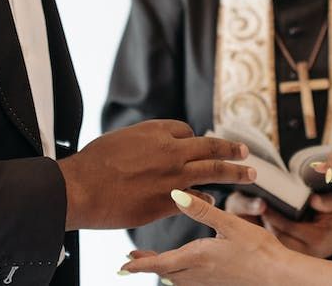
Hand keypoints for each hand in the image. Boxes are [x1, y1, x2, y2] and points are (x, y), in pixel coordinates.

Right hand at [58, 120, 254, 229]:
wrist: (81, 189)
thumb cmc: (94, 164)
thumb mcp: (121, 139)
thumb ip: (144, 142)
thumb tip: (155, 148)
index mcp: (156, 131)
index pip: (187, 131)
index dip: (192, 140)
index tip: (195, 146)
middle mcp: (170, 151)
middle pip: (211, 147)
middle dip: (231, 149)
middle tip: (246, 152)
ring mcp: (172, 177)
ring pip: (213, 171)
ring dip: (235, 172)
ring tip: (250, 174)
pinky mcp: (168, 201)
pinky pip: (197, 198)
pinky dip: (207, 199)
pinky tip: (212, 201)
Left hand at [122, 190, 296, 285]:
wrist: (279, 276)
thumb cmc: (258, 250)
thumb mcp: (229, 224)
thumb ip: (201, 210)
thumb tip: (175, 195)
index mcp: (197, 257)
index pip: (159, 263)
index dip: (140, 264)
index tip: (123, 265)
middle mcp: (198, 274)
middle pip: (165, 272)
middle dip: (148, 266)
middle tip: (132, 260)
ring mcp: (208, 283)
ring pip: (177, 279)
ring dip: (164, 270)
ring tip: (155, 262)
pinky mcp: (218, 285)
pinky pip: (190, 283)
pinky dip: (180, 276)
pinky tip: (186, 270)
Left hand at [259, 193, 331, 258]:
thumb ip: (325, 202)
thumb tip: (312, 199)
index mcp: (317, 239)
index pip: (289, 227)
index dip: (274, 217)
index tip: (263, 206)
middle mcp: (307, 251)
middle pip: (278, 239)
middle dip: (265, 224)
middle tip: (255, 210)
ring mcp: (301, 257)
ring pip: (276, 246)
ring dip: (264, 232)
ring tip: (255, 217)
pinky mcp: (295, 258)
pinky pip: (277, 248)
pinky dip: (268, 237)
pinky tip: (261, 225)